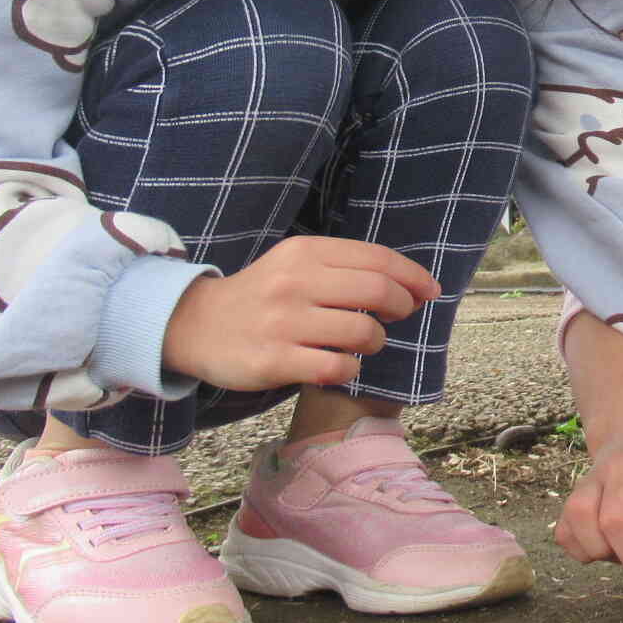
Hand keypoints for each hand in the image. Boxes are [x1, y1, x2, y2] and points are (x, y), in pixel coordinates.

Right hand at [162, 235, 439, 390]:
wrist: (194, 325)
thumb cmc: (262, 296)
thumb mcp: (296, 265)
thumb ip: (346, 268)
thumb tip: (410, 285)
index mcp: (305, 252)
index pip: (378, 259)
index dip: (413, 276)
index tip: (429, 292)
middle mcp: (295, 283)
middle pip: (378, 291)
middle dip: (401, 307)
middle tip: (397, 317)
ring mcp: (283, 322)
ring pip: (363, 332)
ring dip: (375, 342)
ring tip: (362, 343)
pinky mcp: (273, 360)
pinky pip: (338, 367)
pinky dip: (350, 369)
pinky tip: (340, 366)